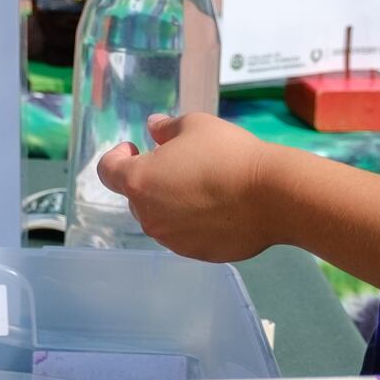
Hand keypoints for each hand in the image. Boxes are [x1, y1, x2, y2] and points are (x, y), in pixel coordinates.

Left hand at [95, 113, 277, 263]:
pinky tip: (218, 209)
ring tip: (202, 186)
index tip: (134, 148)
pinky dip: (192, 222)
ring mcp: (172, 240)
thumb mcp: (195, 126)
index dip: (117, 157)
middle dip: (150, 179)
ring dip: (170, 202)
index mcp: (140, 182)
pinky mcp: (196, 254)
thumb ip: (166, 128)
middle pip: (136, 196)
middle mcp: (149, 216)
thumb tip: (153, 128)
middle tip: (179, 164)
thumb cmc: (228, 154)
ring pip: (161, 218)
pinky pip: (185, 235)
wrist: (271, 197)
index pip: (107, 172)